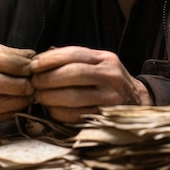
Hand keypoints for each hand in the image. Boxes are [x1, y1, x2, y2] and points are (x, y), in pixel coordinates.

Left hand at [29, 46, 152, 122]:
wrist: (137, 102)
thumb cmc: (108, 81)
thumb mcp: (98, 64)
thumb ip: (75, 61)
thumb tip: (41, 61)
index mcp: (106, 59)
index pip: (74, 54)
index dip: (50, 59)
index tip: (33, 65)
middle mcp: (111, 75)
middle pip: (73, 74)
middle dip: (47, 79)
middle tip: (33, 83)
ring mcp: (110, 97)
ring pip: (73, 96)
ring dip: (50, 97)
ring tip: (39, 96)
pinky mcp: (105, 116)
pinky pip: (76, 115)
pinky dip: (58, 112)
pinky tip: (51, 109)